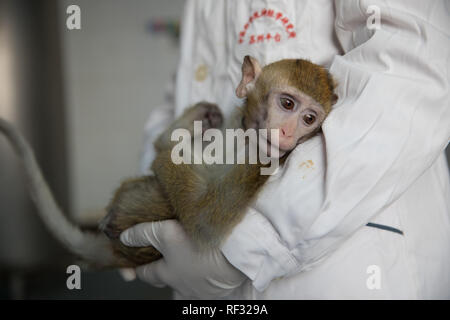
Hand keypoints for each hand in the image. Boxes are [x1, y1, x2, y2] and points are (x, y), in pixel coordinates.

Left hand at [120, 219, 245, 298]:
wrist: (235, 254)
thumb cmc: (199, 245)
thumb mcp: (166, 233)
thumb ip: (144, 233)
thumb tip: (125, 237)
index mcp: (167, 274)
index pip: (146, 274)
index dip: (138, 268)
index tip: (134, 264)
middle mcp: (182, 287)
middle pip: (167, 283)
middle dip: (163, 274)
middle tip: (164, 263)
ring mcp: (201, 291)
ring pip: (187, 287)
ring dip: (185, 277)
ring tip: (189, 264)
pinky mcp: (220, 290)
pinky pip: (208, 288)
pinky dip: (205, 279)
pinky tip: (209, 268)